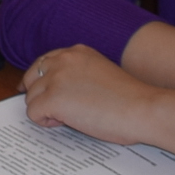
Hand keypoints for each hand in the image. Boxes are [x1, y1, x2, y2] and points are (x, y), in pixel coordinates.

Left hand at [20, 44, 174, 147]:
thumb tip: (61, 90)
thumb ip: (79, 75)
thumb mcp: (101, 73)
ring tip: (71, 117)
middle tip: (55, 110)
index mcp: (77, 52)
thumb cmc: (131, 99)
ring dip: (46, 110)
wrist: (143, 109)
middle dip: (39, 94)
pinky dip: (46, 122)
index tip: (43, 92)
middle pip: (31, 77)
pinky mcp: (52, 99)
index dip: (43, 80)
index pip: (44, 62)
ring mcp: (56, 78)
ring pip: (31, 97)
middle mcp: (63, 60)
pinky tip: (66, 123)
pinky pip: (33, 113)